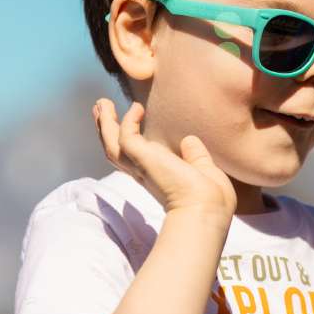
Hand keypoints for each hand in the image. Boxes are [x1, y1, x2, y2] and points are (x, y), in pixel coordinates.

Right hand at [93, 98, 237, 218]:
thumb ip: (195, 156)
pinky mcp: (143, 160)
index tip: (124, 124)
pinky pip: (127, 136)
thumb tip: (189, 141)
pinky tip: (138, 107)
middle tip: (101, 108)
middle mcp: (145, 173)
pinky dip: (129, 121)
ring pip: (112, 144)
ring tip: (102, 103)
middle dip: (106, 130)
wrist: (208, 209)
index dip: (127, 143)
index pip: (135, 159)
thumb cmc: (212, 199)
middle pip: (115, 151)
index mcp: (158, 178)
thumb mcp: (204, 171)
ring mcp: (141, 167)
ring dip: (105, 123)